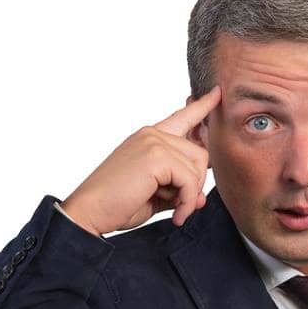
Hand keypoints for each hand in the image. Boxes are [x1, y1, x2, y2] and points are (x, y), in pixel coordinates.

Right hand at [60, 85, 221, 234]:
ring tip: (174, 210)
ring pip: (197, 166)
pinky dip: (186, 202)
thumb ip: (180, 189)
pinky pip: (190, 179)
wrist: (90, 212)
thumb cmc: (117, 204)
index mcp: (149, 138)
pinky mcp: (156, 155)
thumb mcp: (157, 195)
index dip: (202, 106)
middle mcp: (152, 134)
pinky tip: (176, 215)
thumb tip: (201, 198)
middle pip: (200, 153)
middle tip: (180, 205)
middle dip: (196, 183)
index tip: (217, 92)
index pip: (182, 117)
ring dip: (190, 195)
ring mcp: (153, 142)